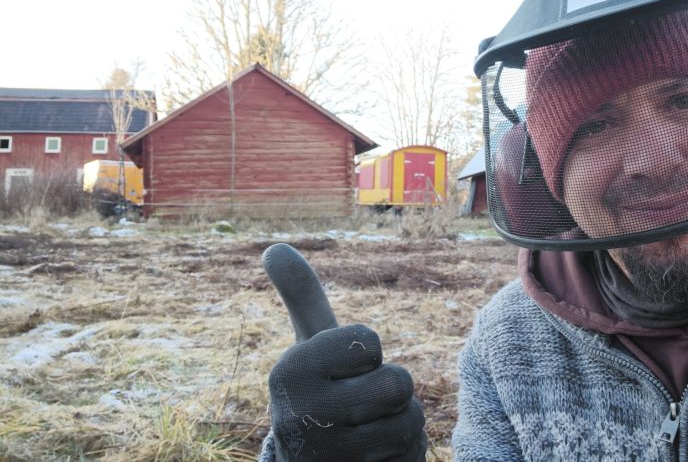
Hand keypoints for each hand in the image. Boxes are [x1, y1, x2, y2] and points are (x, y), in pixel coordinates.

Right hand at [263, 243, 426, 460]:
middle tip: (365, 404)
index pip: (369, 341)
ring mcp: (326, 458)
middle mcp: (300, 417)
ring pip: (410, 426)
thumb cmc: (318, 394)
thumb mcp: (310, 346)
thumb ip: (301, 296)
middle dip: (393, 393)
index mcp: (290, 371)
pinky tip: (375, 460)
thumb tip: (275, 247)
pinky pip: (411, 460)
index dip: (367, 355)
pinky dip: (403, 458)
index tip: (343, 372)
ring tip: (369, 434)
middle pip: (397, 384)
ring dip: (402, 429)